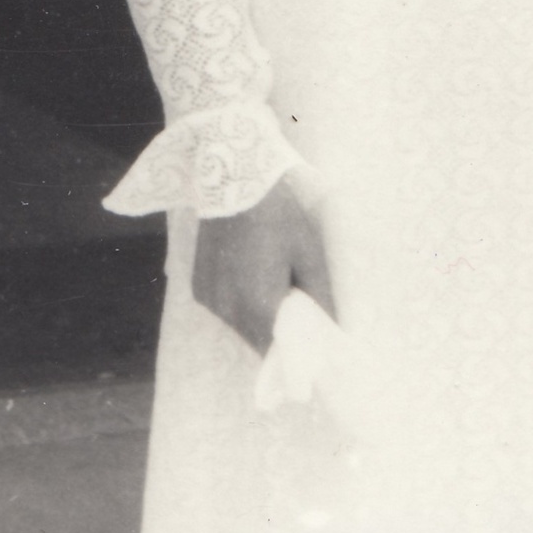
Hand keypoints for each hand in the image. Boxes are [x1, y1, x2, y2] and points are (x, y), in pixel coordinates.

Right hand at [192, 171, 334, 354]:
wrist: (236, 182)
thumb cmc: (281, 217)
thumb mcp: (309, 255)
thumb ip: (322, 298)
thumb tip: (335, 329)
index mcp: (258, 306)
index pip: (275, 349)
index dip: (292, 350)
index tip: (306, 345)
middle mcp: (227, 309)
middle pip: (255, 341)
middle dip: (275, 335)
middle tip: (295, 315)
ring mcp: (209, 299)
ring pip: (237, 326)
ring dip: (255, 319)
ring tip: (273, 292)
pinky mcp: (198, 286)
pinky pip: (222, 308)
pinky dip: (237, 303)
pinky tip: (250, 279)